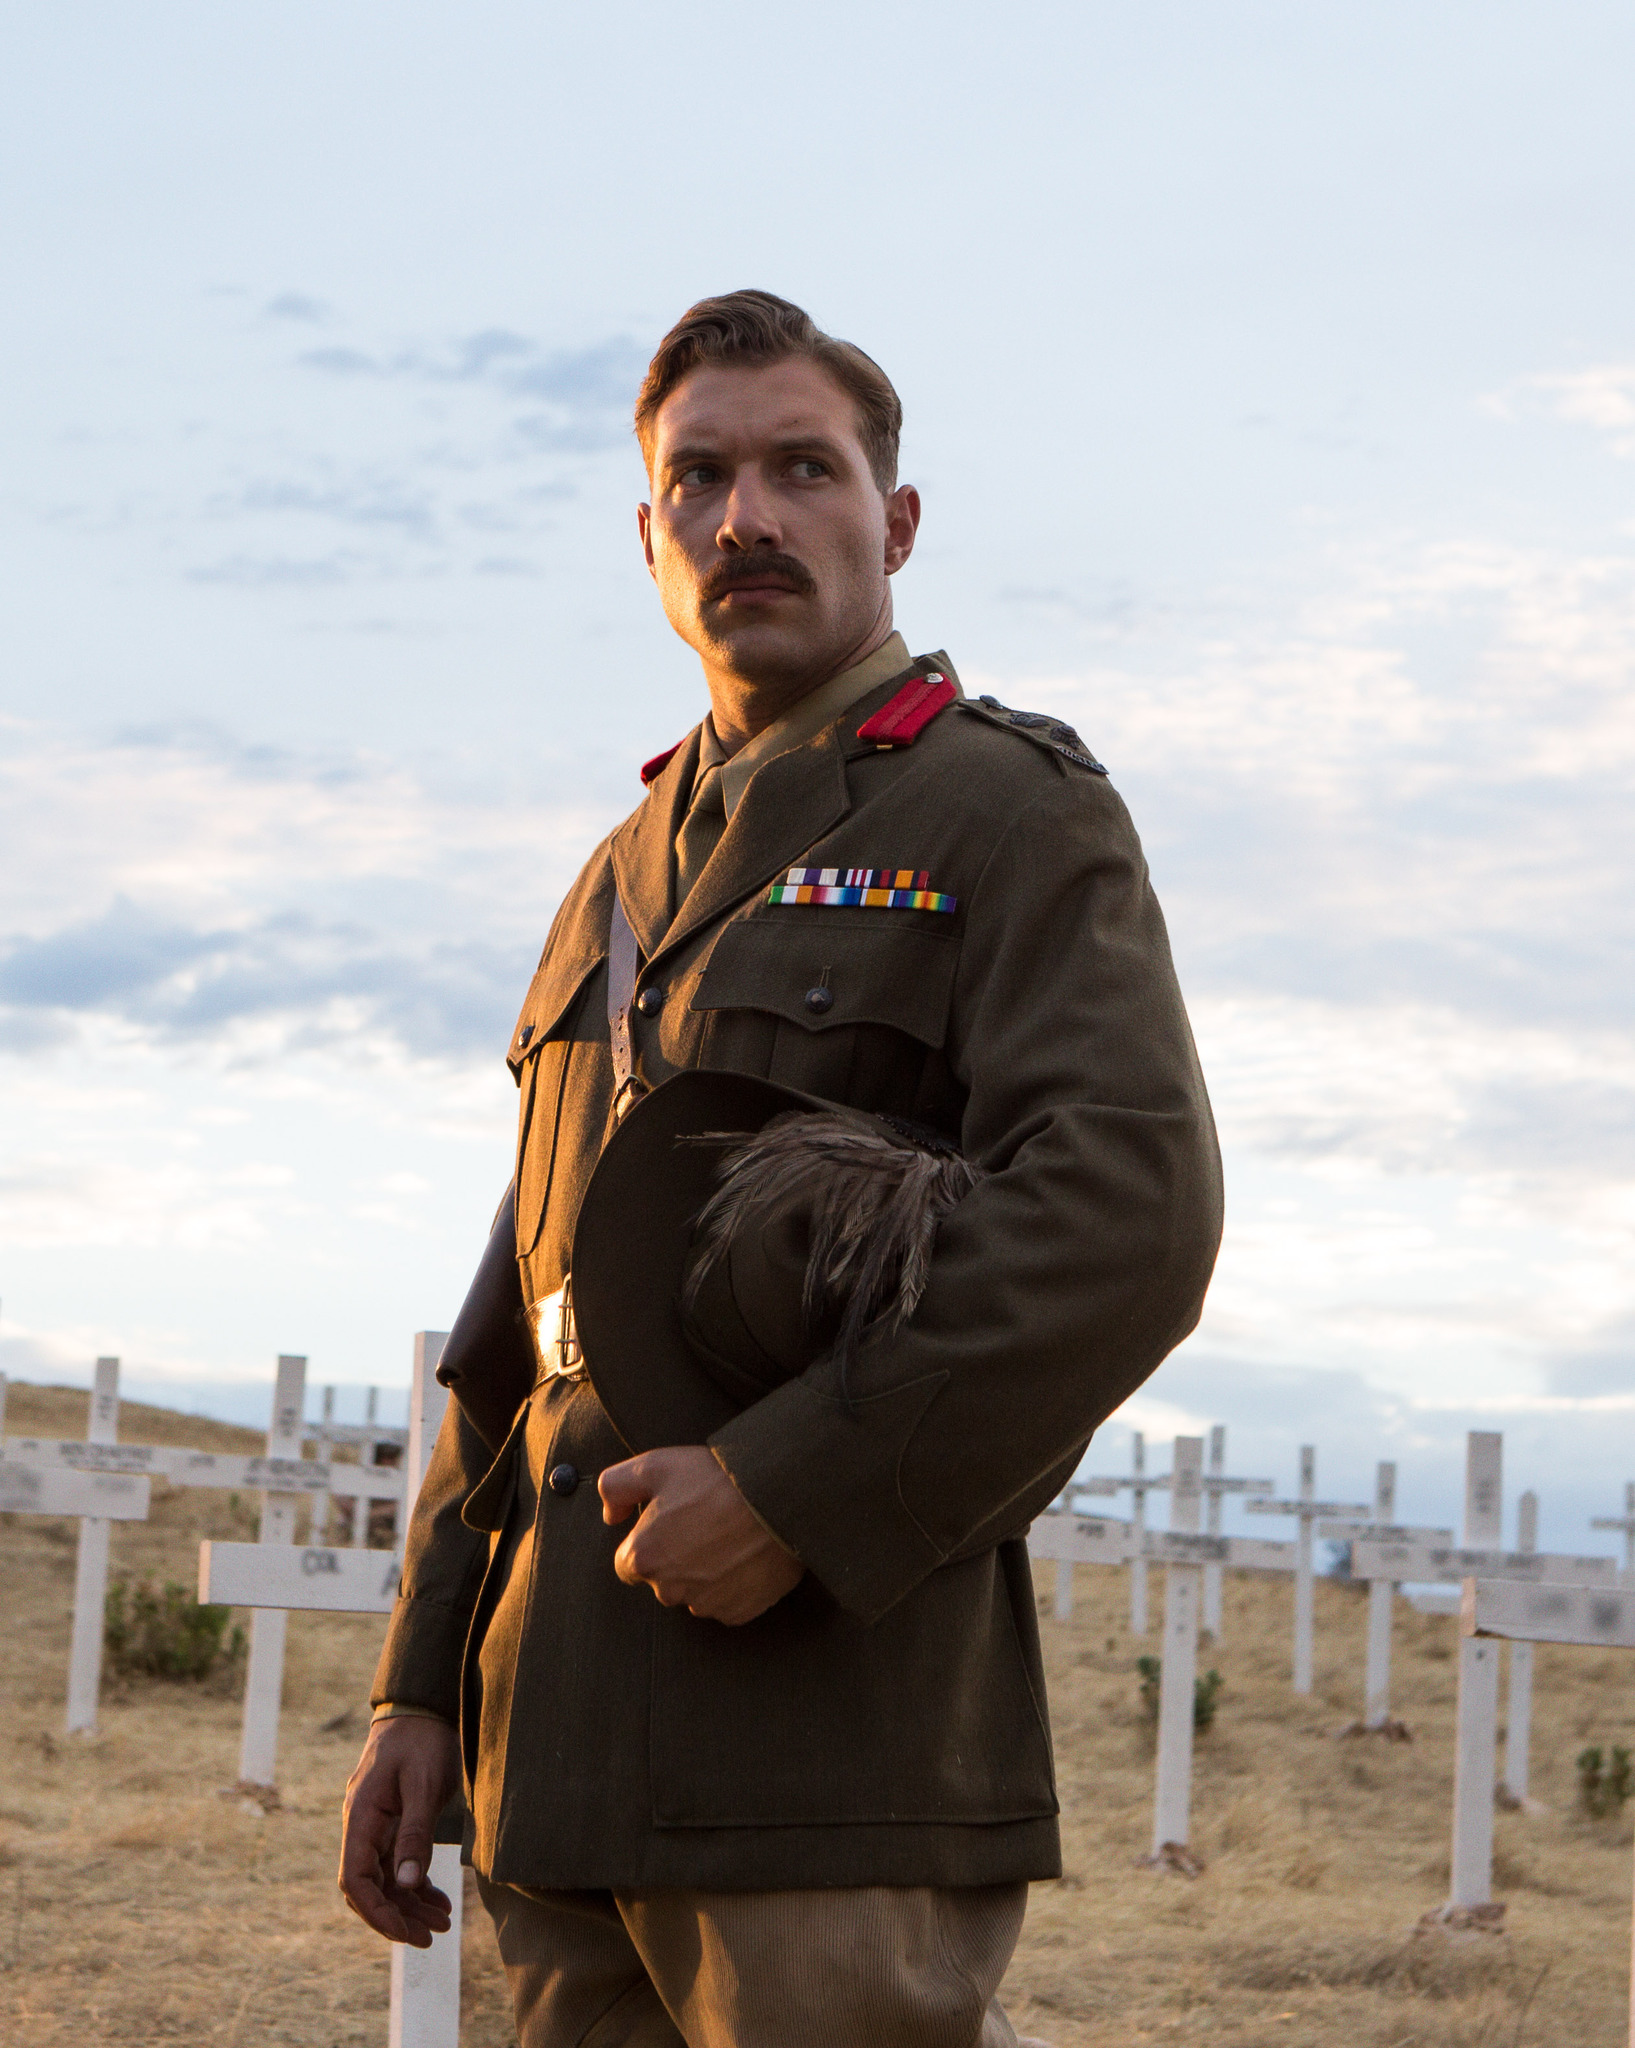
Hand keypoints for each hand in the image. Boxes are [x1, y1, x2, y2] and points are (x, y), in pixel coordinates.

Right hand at [338, 1713, 460, 1945]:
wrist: (422, 1707)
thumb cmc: (423, 1740)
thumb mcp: (425, 1784)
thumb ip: (416, 1833)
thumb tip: (408, 1884)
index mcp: (361, 1817)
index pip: (356, 1880)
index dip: (377, 1912)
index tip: (406, 1934)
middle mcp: (362, 1826)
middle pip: (369, 1887)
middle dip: (397, 1916)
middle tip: (432, 1937)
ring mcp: (376, 1826)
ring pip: (385, 1879)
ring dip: (410, 1904)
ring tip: (444, 1922)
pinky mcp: (392, 1823)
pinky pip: (396, 1864)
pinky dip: (415, 1884)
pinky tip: (438, 1899)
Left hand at [599, 1445, 804, 1624]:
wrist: (777, 1497)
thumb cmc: (715, 1478)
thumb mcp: (655, 1465)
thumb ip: (615, 1488)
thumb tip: (610, 1516)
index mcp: (644, 1558)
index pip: (628, 1563)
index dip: (649, 1539)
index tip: (672, 1521)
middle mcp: (669, 1591)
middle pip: (663, 1580)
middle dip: (677, 1557)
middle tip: (705, 1522)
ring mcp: (706, 1605)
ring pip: (694, 1593)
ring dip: (705, 1572)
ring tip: (729, 1536)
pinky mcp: (739, 1613)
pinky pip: (726, 1603)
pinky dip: (733, 1585)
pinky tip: (746, 1555)